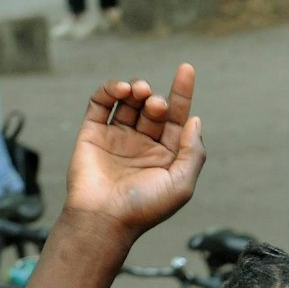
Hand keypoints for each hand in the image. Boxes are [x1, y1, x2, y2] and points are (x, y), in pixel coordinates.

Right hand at [60, 64, 204, 237]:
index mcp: (165, 156)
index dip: (182, 93)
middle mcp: (142, 145)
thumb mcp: (181, 183)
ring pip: (129, 102)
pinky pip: (101, 103)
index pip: (176, 118)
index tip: (187, 69)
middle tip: (155, 104)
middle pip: (153, 108)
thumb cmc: (144, 207)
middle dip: (158, 99)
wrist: (103, 219)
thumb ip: (192, 152)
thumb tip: (195, 120)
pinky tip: (121, 90)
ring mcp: (117, 137)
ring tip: (139, 91)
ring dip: (137, 89)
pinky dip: (110, 90)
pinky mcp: (93, 133)